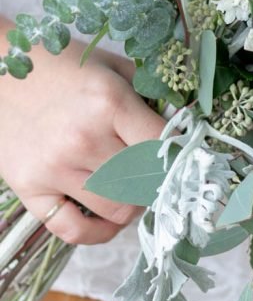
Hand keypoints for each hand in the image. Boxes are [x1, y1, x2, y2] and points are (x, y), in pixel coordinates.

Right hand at [0, 24, 165, 244]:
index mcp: (110, 103)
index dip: (179, 156)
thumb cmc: (62, 66)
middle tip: (155, 175)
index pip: (164, 146)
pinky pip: (72, 230)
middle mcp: (83, 138)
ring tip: (132, 192)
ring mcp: (54, 167)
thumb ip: (151, 94)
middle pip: (145, 183)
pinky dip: (98, 234)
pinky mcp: (30, 187)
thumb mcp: (113, 67)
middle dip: (157, 182)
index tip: (183, 158)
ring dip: (133, 207)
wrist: (0, 69)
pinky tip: (109, 221)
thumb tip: (185, 124)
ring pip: (117, 210)